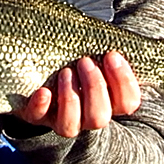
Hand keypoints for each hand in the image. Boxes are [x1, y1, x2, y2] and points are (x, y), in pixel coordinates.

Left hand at [17, 52, 141, 137]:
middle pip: (99, 117)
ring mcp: (61, 119)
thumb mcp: (95, 54)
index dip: (124, 81)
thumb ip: (107, 49)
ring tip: (65, 72)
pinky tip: (43, 91)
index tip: (112, 55)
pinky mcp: (36, 114)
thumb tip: (120, 38)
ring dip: (70, 98)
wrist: (38, 71)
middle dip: (94, 87)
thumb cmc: (76, 61)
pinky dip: (41, 105)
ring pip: (71, 124)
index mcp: (108, 102)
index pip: (127, 103)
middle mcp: (87, 116)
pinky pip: (38, 117)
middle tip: (85, 62)